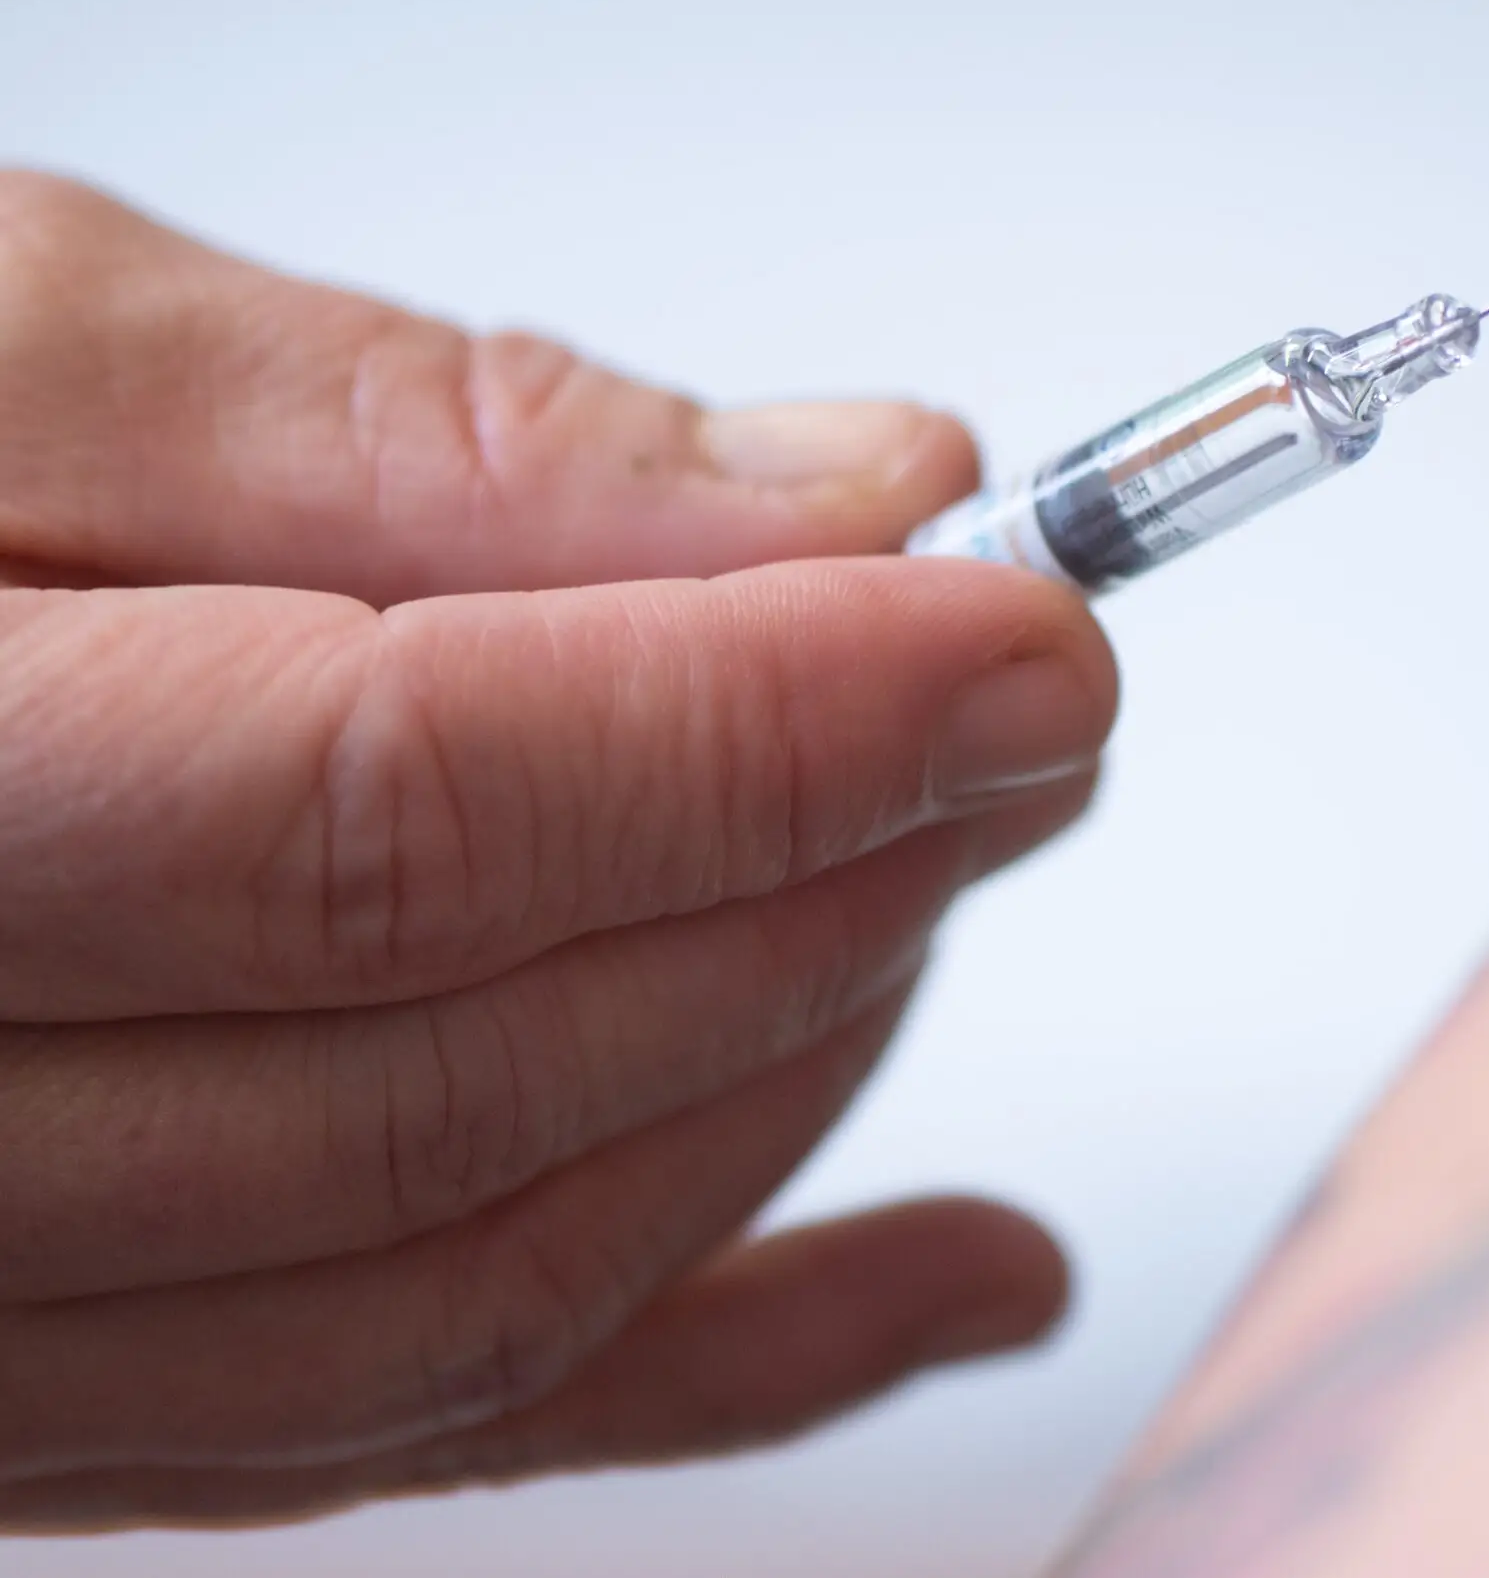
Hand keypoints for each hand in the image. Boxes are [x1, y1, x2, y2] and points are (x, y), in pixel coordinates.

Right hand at [0, 174, 1116, 1527]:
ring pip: (472, 1287)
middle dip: (822, 880)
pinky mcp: (62, 1380)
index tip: (1024, 641)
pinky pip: (422, 1421)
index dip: (761, 737)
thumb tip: (845, 502)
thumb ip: (417, 434)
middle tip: (1021, 716)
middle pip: (460, 1076)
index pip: (388, 825)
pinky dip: (731, 1352)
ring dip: (790, 1080)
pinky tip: (957, 1277)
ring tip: (956, 871)